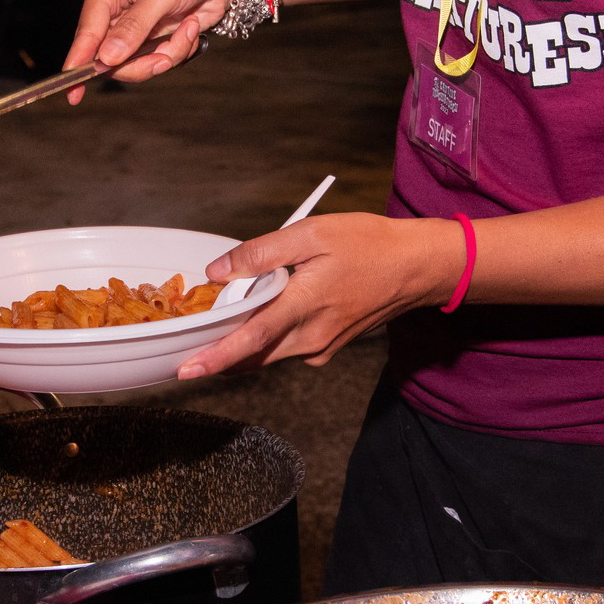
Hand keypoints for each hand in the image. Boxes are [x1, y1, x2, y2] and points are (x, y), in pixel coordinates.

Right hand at [64, 0, 237, 100]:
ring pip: (133, 65)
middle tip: (165, 58)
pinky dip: (176, 51)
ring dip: (165, 56)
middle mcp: (112, 10)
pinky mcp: (149, 40)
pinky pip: (155, 62)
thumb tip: (106, 58)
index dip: (78, 62)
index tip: (71, 90)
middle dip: (141, 63)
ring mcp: (130, 28)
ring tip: (186, 32)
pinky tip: (189, 28)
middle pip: (108, 58)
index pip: (87, 32)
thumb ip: (135, 27)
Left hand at [175, 213, 458, 378]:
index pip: (250, 340)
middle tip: (188, 344)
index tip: (185, 370)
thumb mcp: (312, 233)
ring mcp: (322, 346)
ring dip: (242, 344)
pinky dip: (267, 338)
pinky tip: (263, 315)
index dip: (215, 357)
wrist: (418, 267)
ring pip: (269, 354)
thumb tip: (219, 272)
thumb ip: (261, 253)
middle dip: (219, 352)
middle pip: (253, 354)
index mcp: (304, 306)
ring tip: (219, 326)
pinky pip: (287, 348)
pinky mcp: (329, 346)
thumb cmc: (370, 245)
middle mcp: (312, 337)